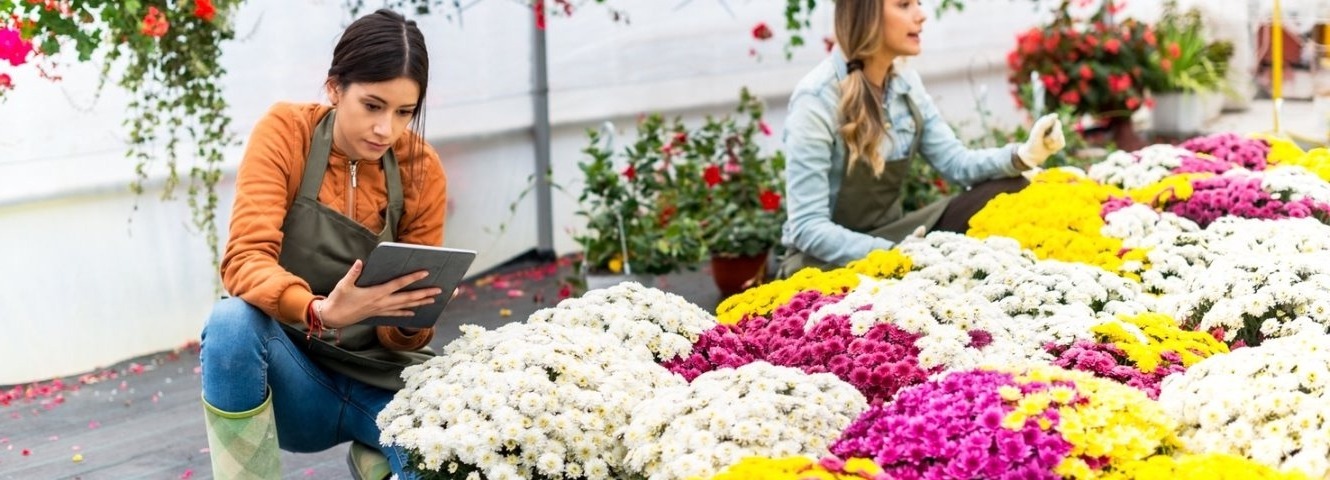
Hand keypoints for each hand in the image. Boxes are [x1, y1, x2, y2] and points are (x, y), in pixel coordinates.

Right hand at [315, 260, 442, 328]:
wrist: (333, 317)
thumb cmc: (338, 299)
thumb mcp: (344, 284)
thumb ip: (353, 273)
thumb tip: (360, 262)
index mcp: (376, 293)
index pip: (398, 284)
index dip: (412, 278)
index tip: (425, 272)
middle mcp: (382, 303)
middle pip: (407, 298)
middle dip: (424, 293)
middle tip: (439, 290)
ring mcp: (381, 310)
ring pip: (405, 306)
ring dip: (420, 303)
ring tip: (434, 300)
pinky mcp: (378, 314)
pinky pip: (395, 314)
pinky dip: (406, 313)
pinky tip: (414, 313)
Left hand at [1017, 113, 1066, 168]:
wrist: (1032, 156)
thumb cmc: (1033, 143)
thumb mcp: (1037, 133)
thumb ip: (1044, 123)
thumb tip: (1056, 115)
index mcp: (1045, 121)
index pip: (1055, 121)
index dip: (1052, 129)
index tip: (1045, 134)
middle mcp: (1052, 126)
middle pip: (1059, 130)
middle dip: (1052, 137)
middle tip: (1045, 141)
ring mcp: (1057, 133)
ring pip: (1061, 138)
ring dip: (1052, 144)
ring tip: (1045, 145)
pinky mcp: (1059, 141)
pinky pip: (1062, 144)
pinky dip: (1055, 148)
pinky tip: (1049, 148)